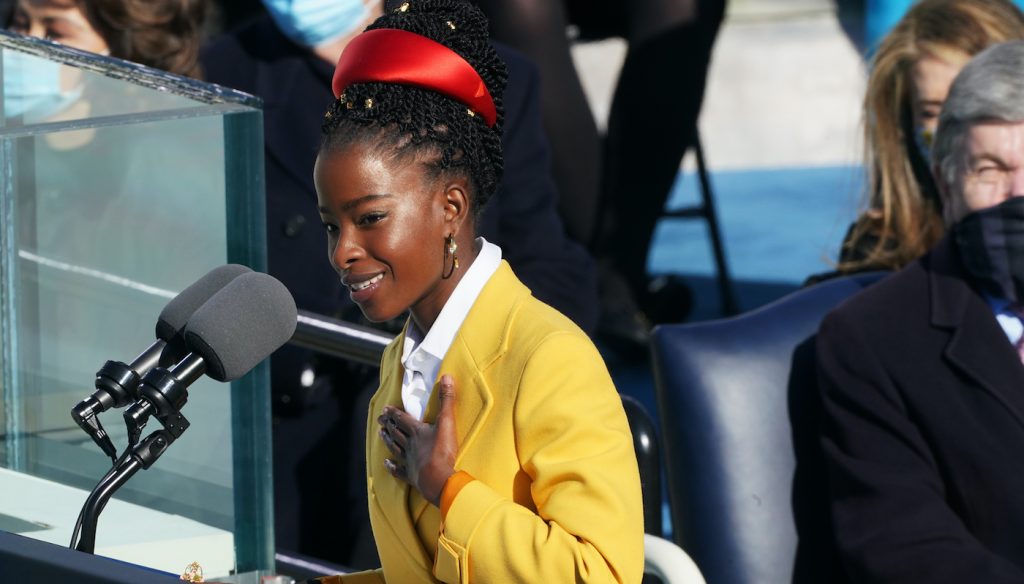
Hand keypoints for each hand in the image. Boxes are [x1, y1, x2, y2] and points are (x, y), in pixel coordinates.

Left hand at [378, 374, 458, 505]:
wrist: (438, 478)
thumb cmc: (442, 450)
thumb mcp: (447, 421)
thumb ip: (447, 400)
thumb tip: (447, 376)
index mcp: (417, 431)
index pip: (402, 419)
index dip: (394, 413)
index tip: (385, 409)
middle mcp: (409, 444)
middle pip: (396, 432)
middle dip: (389, 425)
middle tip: (380, 419)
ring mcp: (409, 460)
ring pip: (395, 448)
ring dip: (388, 440)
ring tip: (381, 434)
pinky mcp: (411, 475)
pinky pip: (399, 470)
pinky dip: (392, 466)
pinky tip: (386, 463)